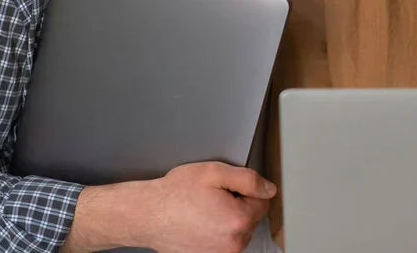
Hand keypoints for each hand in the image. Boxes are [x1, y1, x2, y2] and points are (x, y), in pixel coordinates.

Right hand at [62, 161, 275, 252]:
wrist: (147, 214)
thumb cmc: (175, 193)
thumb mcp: (215, 172)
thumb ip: (248, 179)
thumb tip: (269, 189)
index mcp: (239, 220)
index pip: (263, 201)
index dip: (245, 189)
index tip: (225, 187)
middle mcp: (233, 243)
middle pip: (250, 217)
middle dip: (237, 204)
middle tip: (211, 196)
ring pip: (236, 230)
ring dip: (226, 218)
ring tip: (202, 208)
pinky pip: (222, 240)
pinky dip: (214, 230)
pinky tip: (198, 220)